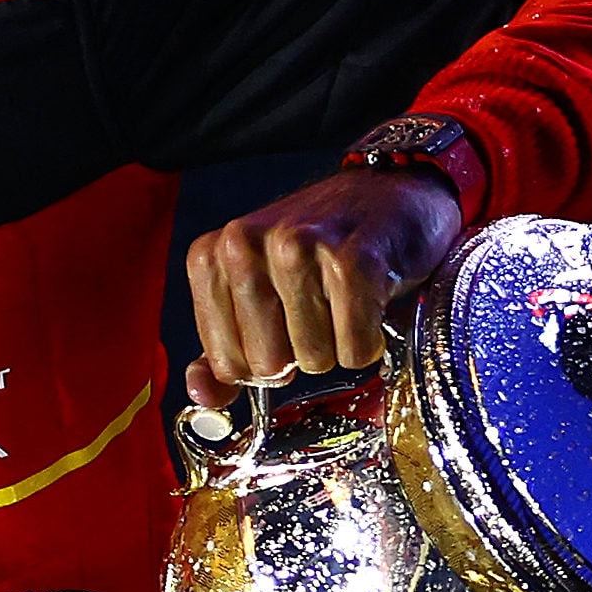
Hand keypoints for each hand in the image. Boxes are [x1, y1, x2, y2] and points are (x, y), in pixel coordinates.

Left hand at [183, 170, 464, 409]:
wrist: (389, 194)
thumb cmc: (319, 250)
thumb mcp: (256, 293)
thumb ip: (223, 350)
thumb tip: (202, 396)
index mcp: (210, 257)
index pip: (226, 363)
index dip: (264, 361)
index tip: (284, 327)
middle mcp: (243, 246)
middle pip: (268, 364)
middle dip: (301, 356)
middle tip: (320, 313)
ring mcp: (296, 249)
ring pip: (312, 359)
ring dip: (337, 345)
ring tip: (344, 301)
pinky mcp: (352, 260)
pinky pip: (354, 348)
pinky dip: (369, 341)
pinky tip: (370, 302)